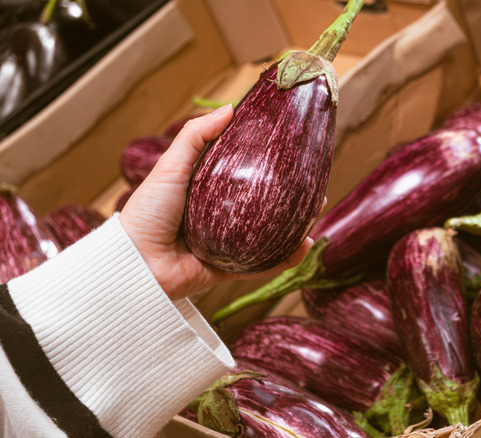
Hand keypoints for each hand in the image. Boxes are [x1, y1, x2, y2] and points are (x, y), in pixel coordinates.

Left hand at [119, 105, 312, 300]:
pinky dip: (286, 257)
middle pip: (266, 206)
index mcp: (209, 192)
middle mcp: (222, 217)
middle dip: (293, 198)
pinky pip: (265, 264)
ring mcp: (229, 244)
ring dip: (296, 227)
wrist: (135, 262)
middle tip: (316, 188)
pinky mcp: (232, 269)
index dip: (273, 168)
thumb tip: (231, 108)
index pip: (248, 176)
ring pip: (271, 235)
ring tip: (315, 215)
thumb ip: (197, 136)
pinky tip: (305, 245)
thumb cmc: (148, 211)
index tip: (295, 157)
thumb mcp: (172, 165)